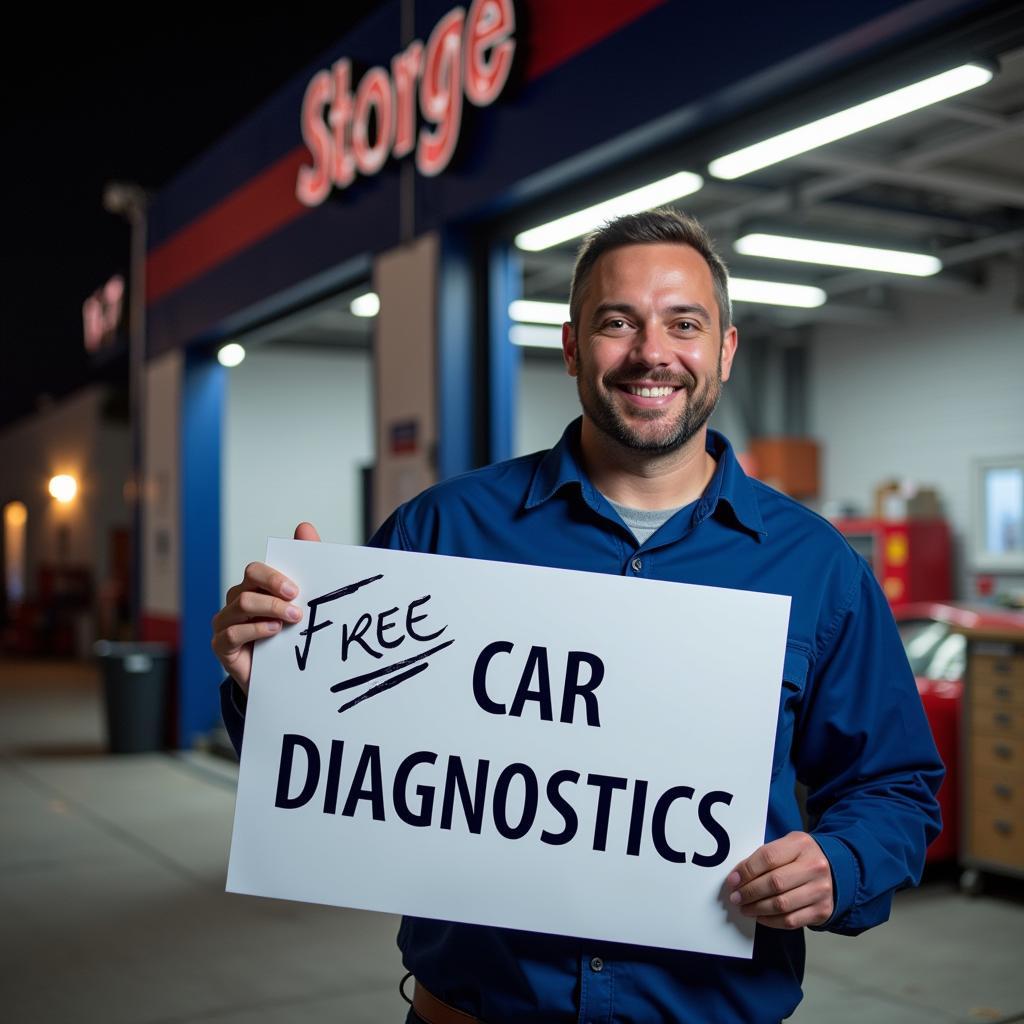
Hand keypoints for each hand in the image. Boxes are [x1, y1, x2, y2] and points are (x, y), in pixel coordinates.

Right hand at [211, 522, 321, 693]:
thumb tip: (304, 526)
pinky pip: (232, 633)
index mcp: (254, 587)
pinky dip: (256, 630)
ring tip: (292, 620)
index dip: (274, 575)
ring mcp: (226, 623)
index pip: (256, 570)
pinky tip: (274, 633)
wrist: (283, 677)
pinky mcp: (221, 646)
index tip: (297, 589)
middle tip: (297, 603)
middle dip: (274, 589)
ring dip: (270, 610)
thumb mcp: (302, 602)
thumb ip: (304, 565)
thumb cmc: (290, 635)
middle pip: (247, 583)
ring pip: (241, 605)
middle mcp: (237, 601)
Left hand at [726, 831, 833, 928]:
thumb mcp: (786, 846)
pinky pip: (791, 920)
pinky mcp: (822, 910)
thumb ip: (764, 857)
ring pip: (781, 904)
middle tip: (735, 897)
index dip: (747, 870)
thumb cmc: (801, 857)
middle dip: (749, 892)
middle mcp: (815, 866)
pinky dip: (771, 921)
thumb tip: (737, 877)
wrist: (836, 870)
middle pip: (774, 883)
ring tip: (744, 908)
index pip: (768, 857)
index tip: (732, 880)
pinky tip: (760, 916)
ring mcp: (821, 890)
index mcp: (801, 844)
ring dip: (757, 909)